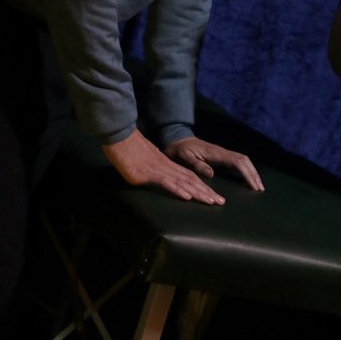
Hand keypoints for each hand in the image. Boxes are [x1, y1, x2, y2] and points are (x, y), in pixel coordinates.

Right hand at [101, 129, 262, 204]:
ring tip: (211, 201)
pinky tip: (187, 197)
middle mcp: (167, 168)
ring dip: (198, 193)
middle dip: (206, 192)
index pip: (189, 177)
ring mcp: (159, 170)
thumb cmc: (129, 150)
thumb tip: (160, 177)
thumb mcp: (146, 162)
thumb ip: (155, 170)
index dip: (202, 187)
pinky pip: (166, 183)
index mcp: (167, 165)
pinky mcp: (149, 174)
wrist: (119, 137)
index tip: (214, 196)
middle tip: (221, 202)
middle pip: (191, 180)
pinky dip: (178, 190)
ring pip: (183, 182)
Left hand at [164, 136, 263, 191]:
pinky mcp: (221, 156)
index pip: (237, 162)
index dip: (247, 174)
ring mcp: (222, 153)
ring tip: (258, 186)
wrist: (177, 137)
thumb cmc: (179, 150)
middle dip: (253, 174)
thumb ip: (196, 165)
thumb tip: (212, 174)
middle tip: (260, 189)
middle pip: (244, 161)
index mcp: (215, 153)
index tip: (253, 186)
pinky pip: (238, 162)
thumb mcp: (183, 157)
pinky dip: (246, 170)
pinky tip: (248, 179)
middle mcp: (222, 152)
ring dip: (252, 172)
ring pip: (243, 160)